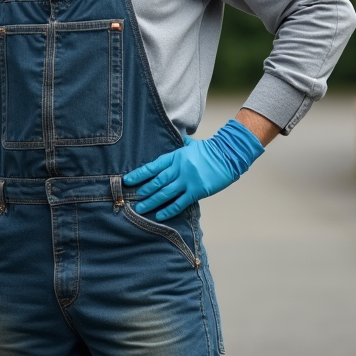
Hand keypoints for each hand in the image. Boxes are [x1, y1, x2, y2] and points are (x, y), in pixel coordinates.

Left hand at [122, 119, 264, 220]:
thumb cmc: (210, 150)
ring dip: (152, 202)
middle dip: (144, 191)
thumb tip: (175, 139)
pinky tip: (159, 215)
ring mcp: (187, 181)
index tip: (128, 180)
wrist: (228, 155)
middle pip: (156, 182)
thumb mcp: (191, 145)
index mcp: (175, 157)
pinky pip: (179, 203)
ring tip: (141, 209)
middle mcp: (179, 169)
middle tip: (133, 199)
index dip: (139, 174)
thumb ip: (180, 145)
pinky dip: (168, 210)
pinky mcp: (196, 191)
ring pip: (165, 194)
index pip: (153, 166)